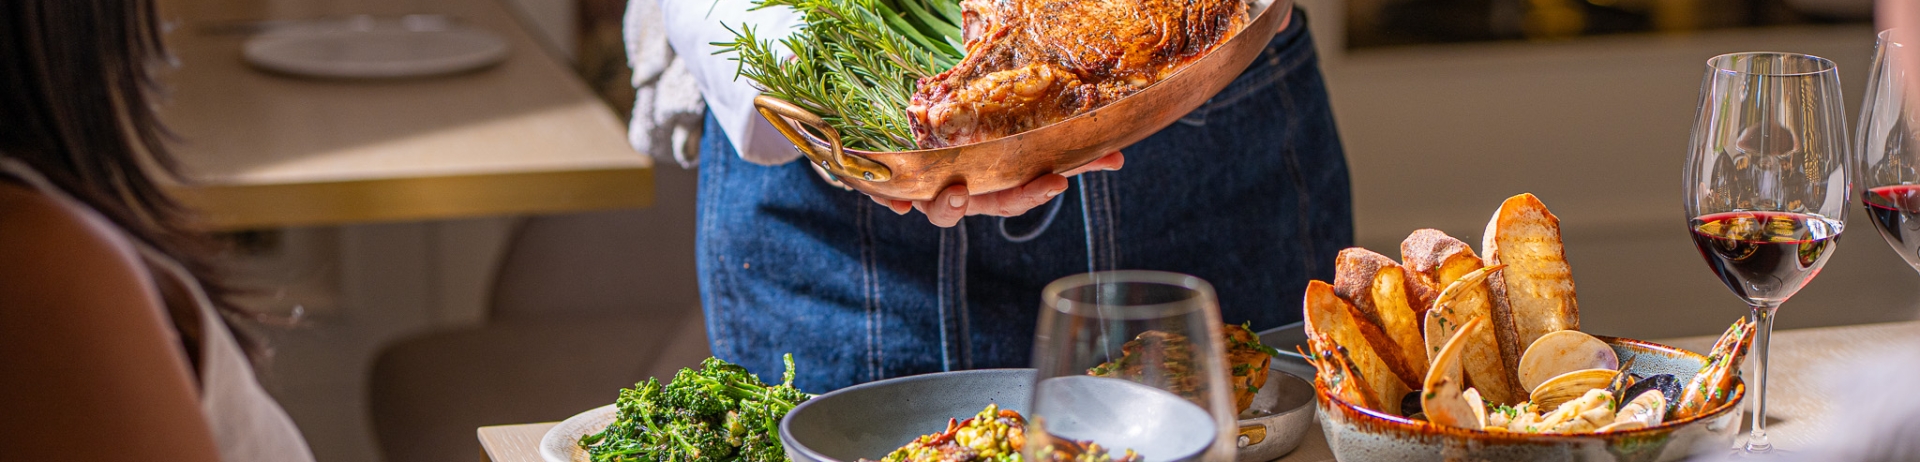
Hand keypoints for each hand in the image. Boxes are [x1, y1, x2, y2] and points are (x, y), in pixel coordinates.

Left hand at [871, 152, 1124, 226]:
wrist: (907, 159)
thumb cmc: (972, 157)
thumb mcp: (1018, 154)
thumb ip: (1064, 157)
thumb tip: (1118, 155)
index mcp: (992, 191)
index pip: (1020, 197)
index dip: (1039, 192)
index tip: (1059, 181)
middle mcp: (965, 196)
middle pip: (990, 206)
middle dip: (1014, 198)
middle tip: (1039, 184)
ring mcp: (931, 194)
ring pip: (939, 211)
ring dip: (948, 206)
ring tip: (954, 191)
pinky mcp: (899, 187)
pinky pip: (892, 198)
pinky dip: (892, 202)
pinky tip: (896, 205)